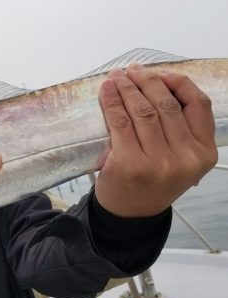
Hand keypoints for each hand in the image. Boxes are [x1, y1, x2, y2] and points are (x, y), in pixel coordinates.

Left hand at [96, 64, 216, 216]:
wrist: (129, 214)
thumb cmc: (151, 181)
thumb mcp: (179, 159)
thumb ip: (180, 129)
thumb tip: (158, 85)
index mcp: (203, 153)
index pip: (197, 104)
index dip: (177, 82)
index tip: (160, 74)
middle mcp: (186, 158)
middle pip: (166, 104)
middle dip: (146, 81)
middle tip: (131, 71)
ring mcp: (159, 162)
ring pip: (143, 110)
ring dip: (127, 88)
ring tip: (116, 77)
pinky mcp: (131, 163)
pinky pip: (121, 122)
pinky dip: (112, 102)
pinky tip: (106, 90)